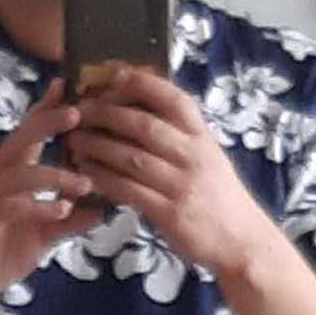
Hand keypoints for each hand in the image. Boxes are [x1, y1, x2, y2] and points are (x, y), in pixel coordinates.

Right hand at [0, 80, 104, 307]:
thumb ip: (71, 219)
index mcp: (11, 176)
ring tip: (84, 182)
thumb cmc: (3, 251)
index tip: (69, 87)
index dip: (46, 111)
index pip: (29, 136)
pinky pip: (7, 208)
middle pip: (18, 142)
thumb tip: (105, 205)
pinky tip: (60, 209)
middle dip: (46, 124)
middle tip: (77, 113)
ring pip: (16, 175)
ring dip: (52, 174)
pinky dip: (35, 206)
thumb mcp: (45, 234)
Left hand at [64, 67, 276, 277]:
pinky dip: (103, 178)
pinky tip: (86, 172)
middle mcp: (194, 156)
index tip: (114, 75)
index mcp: (203, 137)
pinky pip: (129, 190)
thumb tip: (137, 105)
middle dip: (106, 114)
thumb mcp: (207, 156)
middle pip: (144, 125)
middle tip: (79, 110)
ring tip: (74, 140)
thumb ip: (179, 134)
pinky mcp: (170, 212)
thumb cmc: (218, 195)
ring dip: (97, 145)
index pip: (174, 99)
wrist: (241, 240)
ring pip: (131, 157)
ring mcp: (182, 184)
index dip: (143, 83)